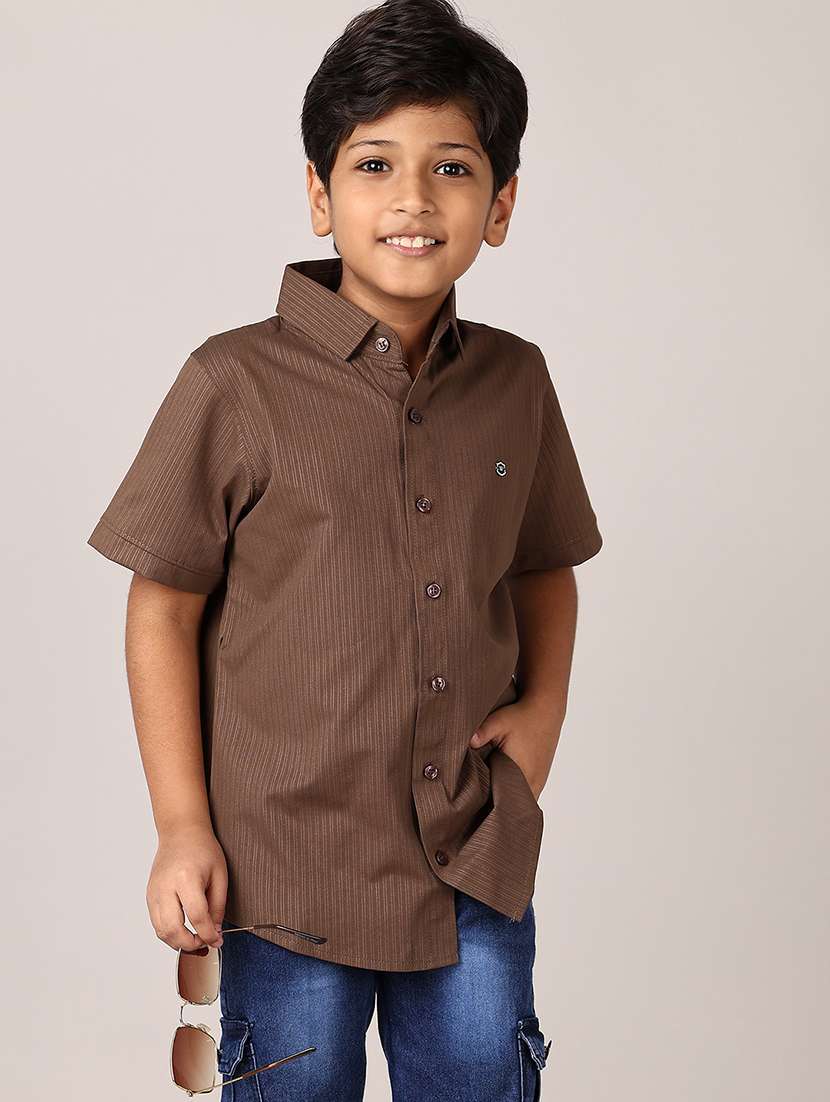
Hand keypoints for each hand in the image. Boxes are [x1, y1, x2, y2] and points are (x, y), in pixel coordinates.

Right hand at [147, 822, 227, 950]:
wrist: (180, 833)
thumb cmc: (202, 849)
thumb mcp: (220, 874)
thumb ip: (218, 905)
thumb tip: (215, 932)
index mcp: (186, 878)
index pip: (196, 916)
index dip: (208, 934)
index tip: (217, 940)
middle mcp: (165, 887)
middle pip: (172, 929)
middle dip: (190, 944)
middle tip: (205, 943)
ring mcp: (154, 893)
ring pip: (160, 931)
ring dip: (178, 943)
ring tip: (195, 940)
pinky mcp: (149, 896)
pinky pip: (156, 923)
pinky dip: (169, 933)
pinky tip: (183, 931)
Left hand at [469, 698, 563, 800]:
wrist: (546, 709)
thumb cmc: (523, 716)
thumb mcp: (500, 720)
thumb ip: (482, 732)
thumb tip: (467, 743)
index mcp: (522, 773)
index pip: (505, 804)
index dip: (490, 809)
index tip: (475, 810)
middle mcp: (533, 782)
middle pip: (513, 808)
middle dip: (497, 810)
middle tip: (477, 811)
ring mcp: (539, 781)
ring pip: (521, 804)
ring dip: (507, 804)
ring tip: (488, 805)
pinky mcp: (540, 777)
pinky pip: (527, 796)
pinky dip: (515, 797)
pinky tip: (502, 793)